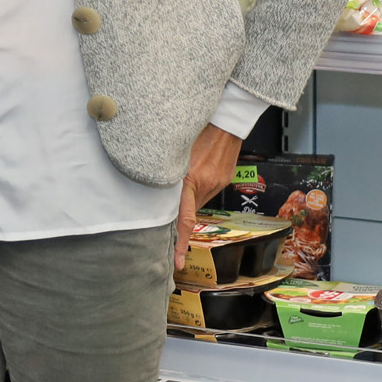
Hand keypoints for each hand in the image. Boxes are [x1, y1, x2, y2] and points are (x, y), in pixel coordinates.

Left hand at [176, 124, 245, 271]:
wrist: (226, 120)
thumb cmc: (196, 129)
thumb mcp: (175, 151)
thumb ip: (166, 171)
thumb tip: (155, 188)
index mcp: (189, 179)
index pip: (183, 218)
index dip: (180, 242)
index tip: (178, 261)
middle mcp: (205, 184)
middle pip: (188, 210)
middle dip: (177, 216)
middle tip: (165, 221)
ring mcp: (217, 182)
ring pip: (198, 200)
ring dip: (188, 197)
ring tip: (182, 181)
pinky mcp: (224, 179)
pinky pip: (207, 190)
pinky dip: (199, 188)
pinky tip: (195, 172)